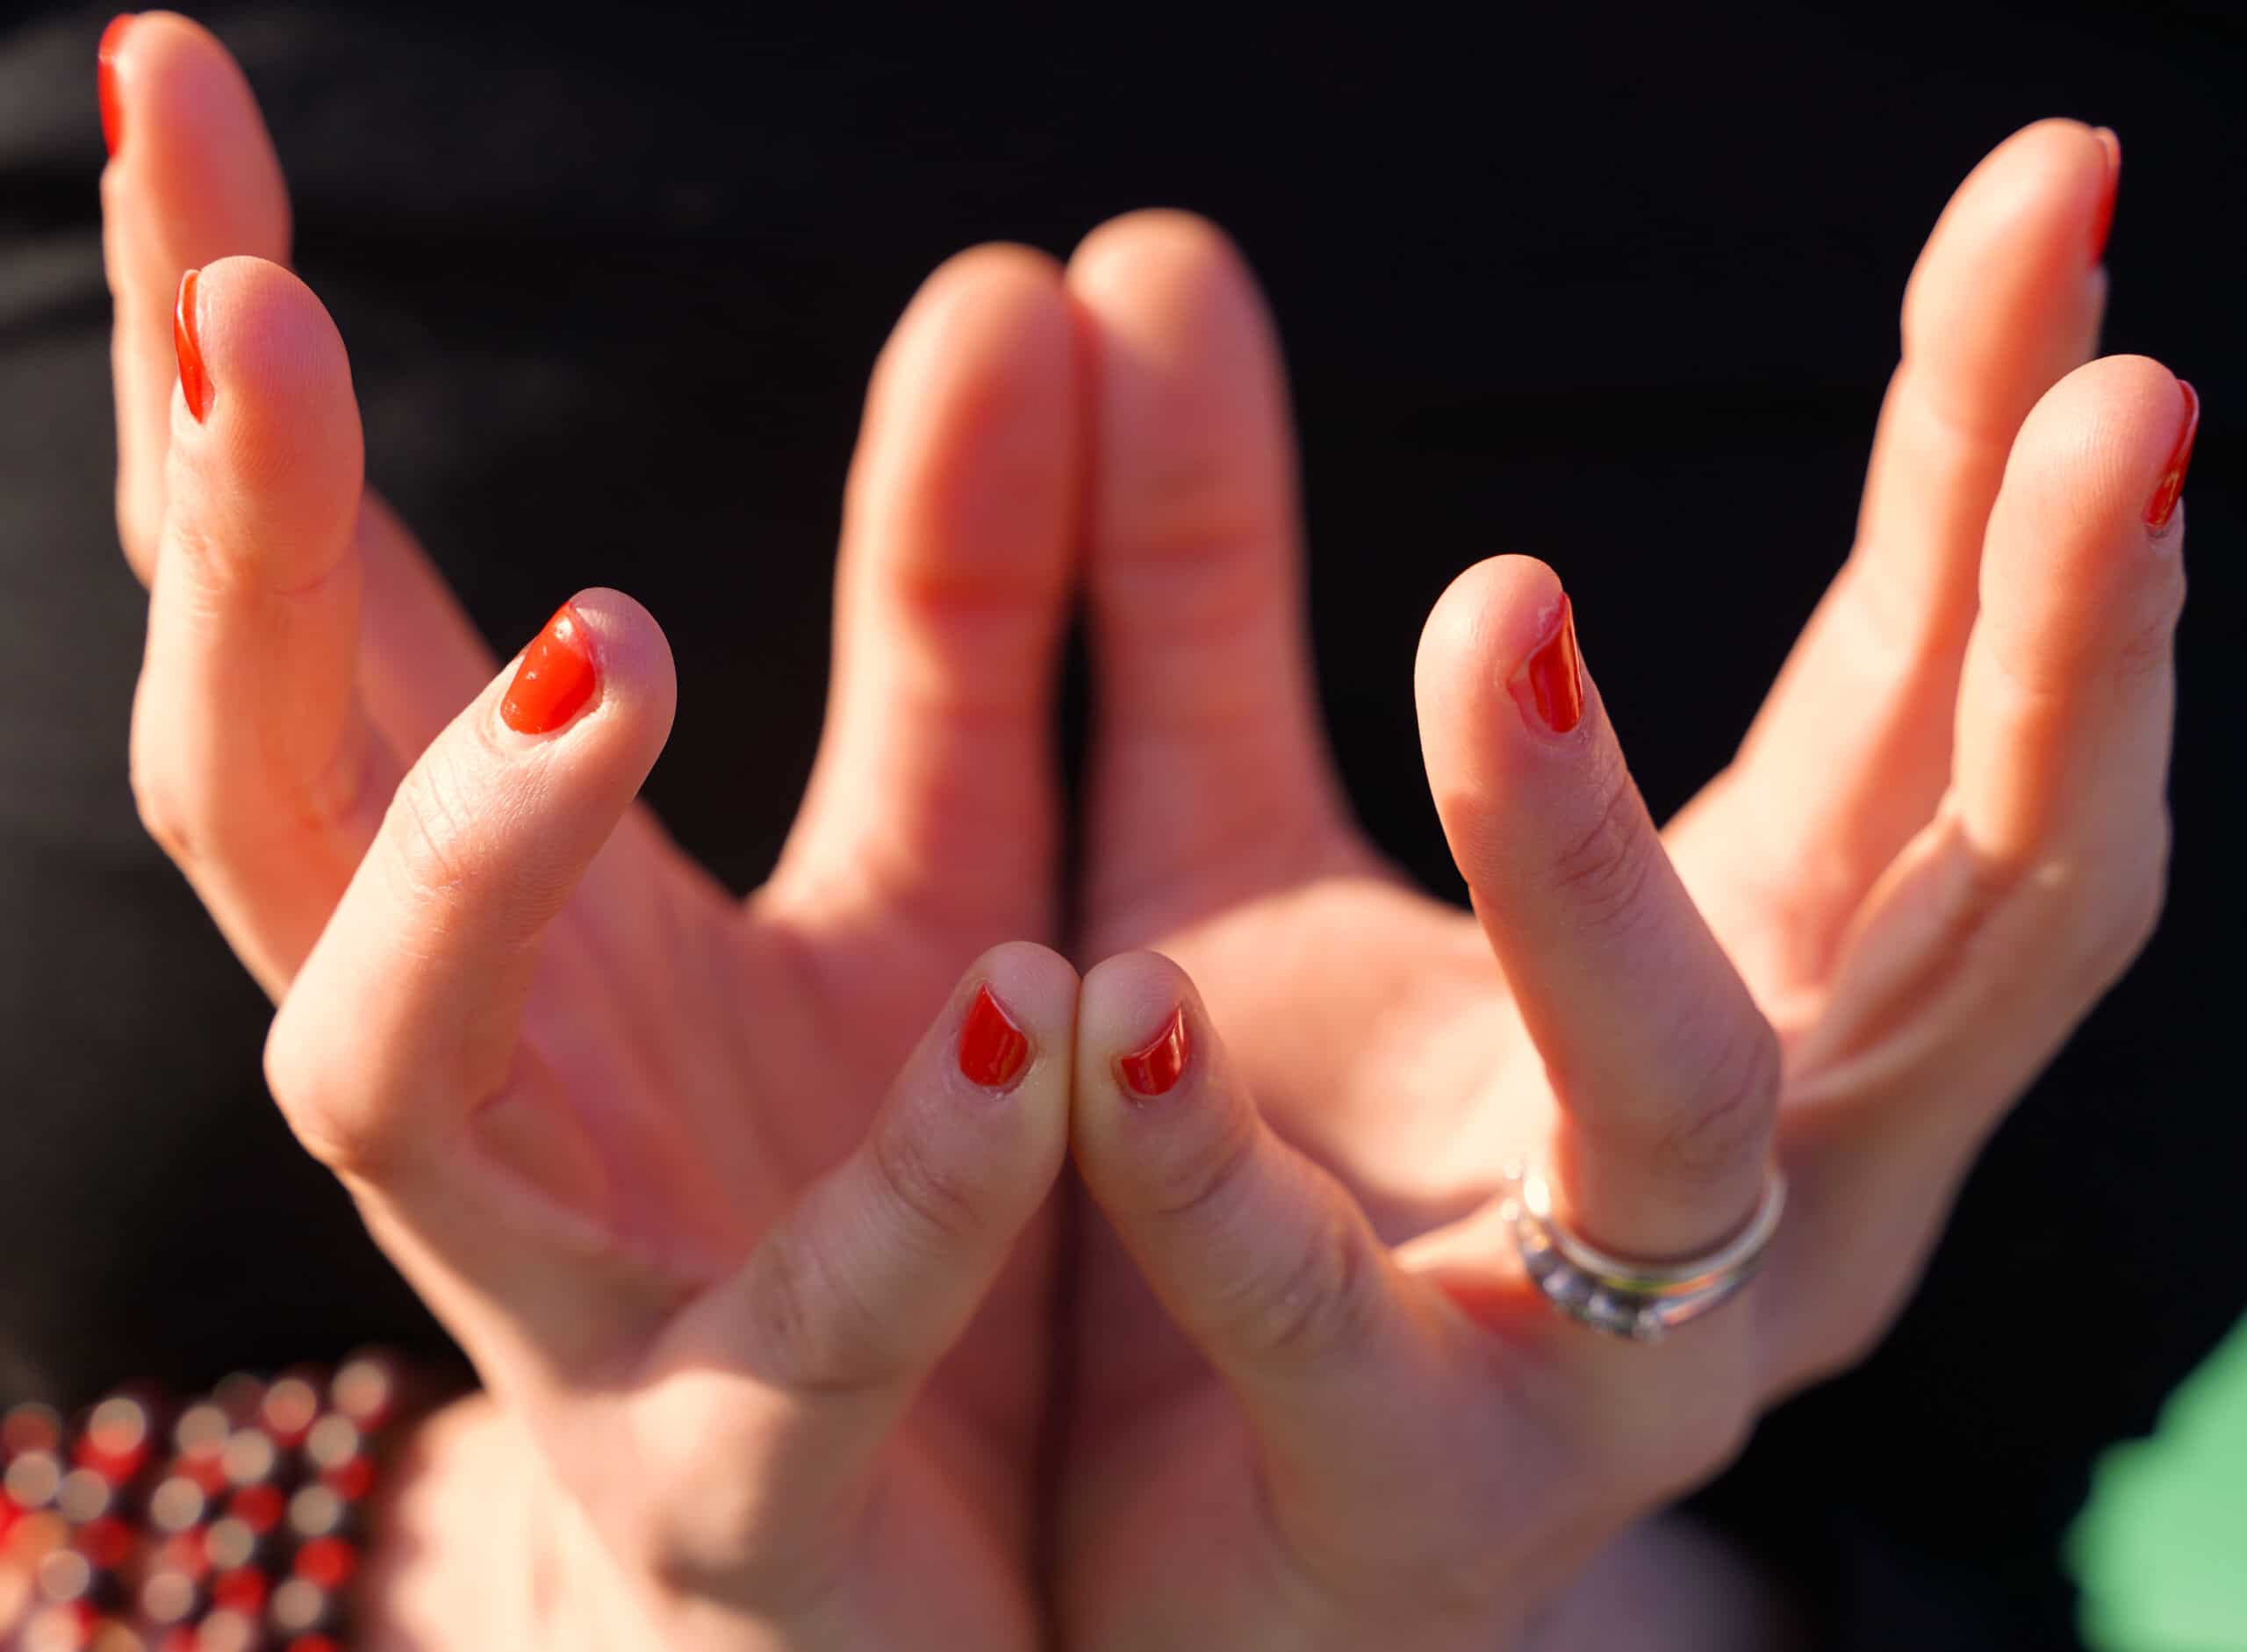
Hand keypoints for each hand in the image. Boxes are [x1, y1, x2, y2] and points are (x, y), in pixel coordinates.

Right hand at [101, 16, 1090, 1647]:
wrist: (911, 1589)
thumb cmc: (879, 1210)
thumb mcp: (947, 854)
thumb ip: (971, 604)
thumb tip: (1005, 277)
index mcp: (523, 925)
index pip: (325, 611)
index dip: (239, 379)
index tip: (168, 83)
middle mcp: (490, 1089)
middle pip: (258, 801)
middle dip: (230, 557)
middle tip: (256, 308)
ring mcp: (579, 1303)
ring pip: (387, 1069)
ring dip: (458, 849)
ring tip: (610, 635)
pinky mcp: (744, 1496)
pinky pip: (793, 1342)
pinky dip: (898, 1189)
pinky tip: (1010, 1008)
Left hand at [1053, 126, 2187, 1647]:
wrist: (1138, 1560)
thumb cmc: (1225, 1181)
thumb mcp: (1207, 837)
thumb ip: (1190, 575)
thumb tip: (1139, 253)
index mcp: (1744, 988)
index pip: (1911, 690)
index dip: (2000, 451)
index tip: (2066, 192)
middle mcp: (1752, 1174)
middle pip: (1962, 889)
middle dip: (2052, 639)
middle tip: (2120, 394)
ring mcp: (1610, 1359)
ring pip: (1687, 1101)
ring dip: (1596, 864)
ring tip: (1489, 608)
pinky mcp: (1401, 1503)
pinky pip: (1327, 1327)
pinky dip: (1220, 1170)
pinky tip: (1106, 1009)